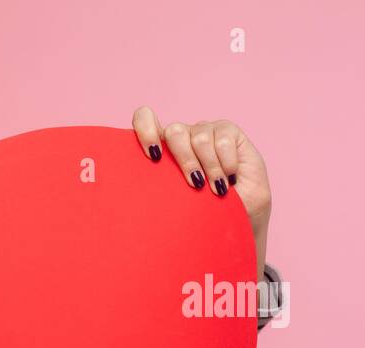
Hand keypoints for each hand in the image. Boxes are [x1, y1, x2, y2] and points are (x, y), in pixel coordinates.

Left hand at [130, 107, 270, 278]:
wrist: (239, 213)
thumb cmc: (201, 210)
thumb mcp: (173, 202)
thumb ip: (153, 191)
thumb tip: (124, 202)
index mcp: (162, 149)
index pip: (145, 118)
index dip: (145, 129)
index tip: (153, 156)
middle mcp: (182, 135)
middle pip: (174, 132)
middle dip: (185, 162)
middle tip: (195, 185)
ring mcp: (205, 130)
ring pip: (199, 138)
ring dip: (210, 169)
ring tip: (216, 189)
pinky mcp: (228, 131)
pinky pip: (222, 140)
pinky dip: (225, 164)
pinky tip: (230, 177)